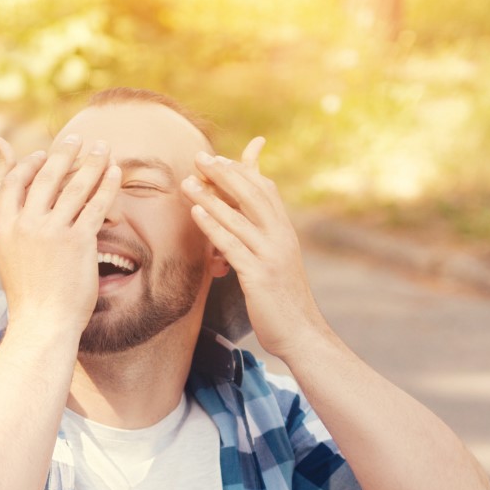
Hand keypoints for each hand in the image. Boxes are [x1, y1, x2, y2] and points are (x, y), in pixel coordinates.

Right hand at [0, 135, 119, 336]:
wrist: (41, 322)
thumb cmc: (29, 296)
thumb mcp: (10, 259)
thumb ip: (15, 232)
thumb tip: (24, 218)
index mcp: (4, 228)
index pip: (14, 182)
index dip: (30, 164)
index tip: (43, 153)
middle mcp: (26, 225)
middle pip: (46, 177)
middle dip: (65, 152)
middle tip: (78, 137)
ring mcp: (51, 232)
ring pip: (75, 186)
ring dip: (93, 162)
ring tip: (104, 147)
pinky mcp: (77, 241)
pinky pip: (96, 205)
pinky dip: (108, 185)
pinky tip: (116, 173)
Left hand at [181, 138, 332, 358]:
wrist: (301, 333)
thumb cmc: (281, 301)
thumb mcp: (272, 265)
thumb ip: (259, 243)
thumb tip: (244, 232)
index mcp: (284, 232)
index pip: (264, 190)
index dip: (242, 171)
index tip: (219, 158)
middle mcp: (281, 237)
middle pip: (252, 194)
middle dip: (224, 174)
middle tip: (199, 157)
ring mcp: (271, 254)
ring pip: (238, 216)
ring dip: (211, 196)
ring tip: (188, 181)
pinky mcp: (259, 274)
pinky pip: (232, 244)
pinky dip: (213, 226)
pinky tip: (196, 213)